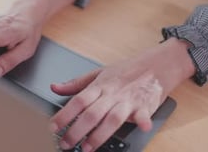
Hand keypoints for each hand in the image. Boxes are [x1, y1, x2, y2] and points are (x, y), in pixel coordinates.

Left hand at [50, 38, 194, 151]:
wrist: (155, 64)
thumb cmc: (126, 71)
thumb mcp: (99, 73)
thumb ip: (76, 83)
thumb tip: (54, 87)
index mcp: (100, 86)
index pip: (78, 101)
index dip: (64, 114)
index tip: (52, 127)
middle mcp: (112, 94)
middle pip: (92, 113)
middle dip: (76, 131)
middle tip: (65, 143)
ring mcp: (128, 100)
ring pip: (112, 119)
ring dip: (99, 134)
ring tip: (87, 148)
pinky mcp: (145, 106)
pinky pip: (144, 114)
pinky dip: (144, 121)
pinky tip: (142, 127)